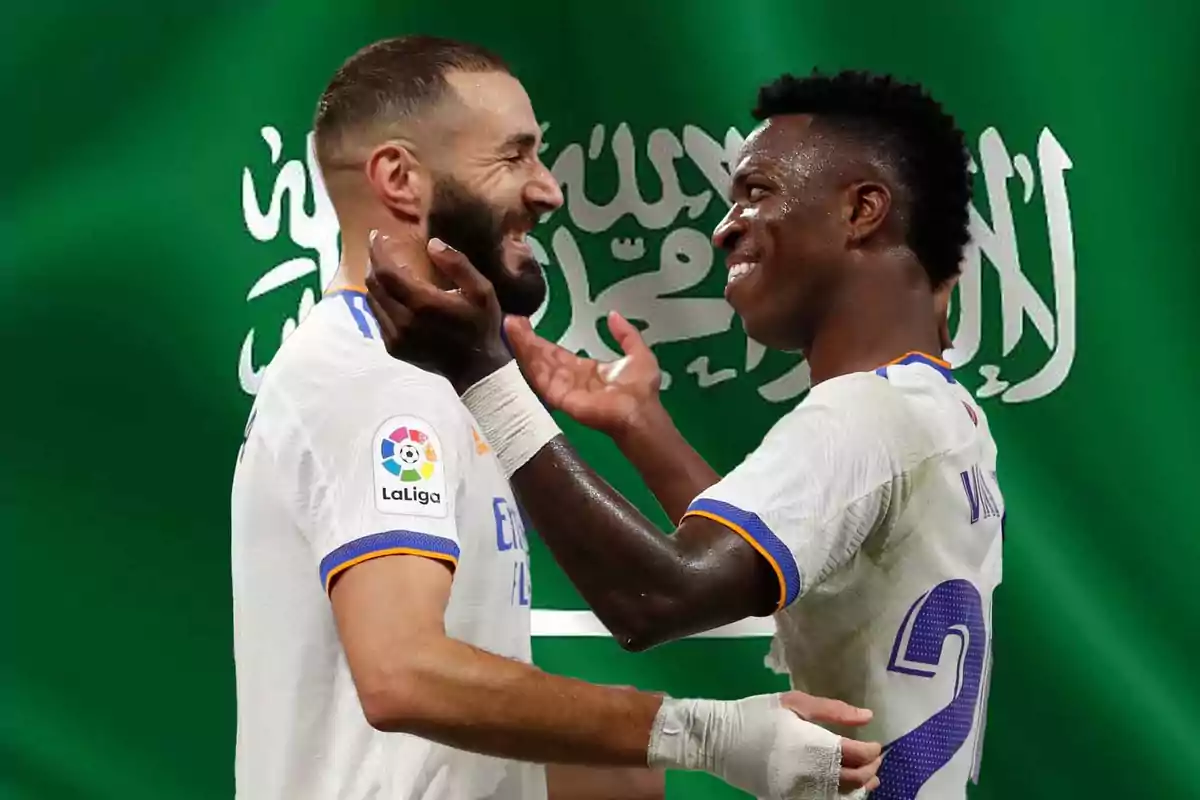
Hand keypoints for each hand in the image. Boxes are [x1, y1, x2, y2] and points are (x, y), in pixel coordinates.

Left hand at [365, 233, 511, 393]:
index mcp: (423, 303)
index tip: (376, 235)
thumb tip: (431, 244)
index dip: (377, 251)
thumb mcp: (482, 291)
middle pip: (374, 284)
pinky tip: (392, 295)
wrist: (476, 370)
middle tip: (380, 249)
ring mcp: (396, 337)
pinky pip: (378, 317)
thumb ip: (457, 264)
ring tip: (385, 269)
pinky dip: (380, 301)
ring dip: (375, 281)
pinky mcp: (393, 347)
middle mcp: (403, 320)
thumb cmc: (481, 326)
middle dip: (374, 262)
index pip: (386, 271)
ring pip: (372, 301)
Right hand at [505, 311, 661, 437]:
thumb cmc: (640, 389)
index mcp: (585, 370)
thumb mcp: (637, 354)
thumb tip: (613, 314)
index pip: (557, 354)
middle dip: (527, 340)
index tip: (527, 326)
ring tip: (510, 327)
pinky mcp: (558, 397)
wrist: (639, 411)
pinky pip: (540, 378)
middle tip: (511, 321)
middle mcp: (570, 380)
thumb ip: (625, 334)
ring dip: (524, 346)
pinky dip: (528, 361)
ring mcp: (562, 389)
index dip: (542, 341)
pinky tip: (519, 346)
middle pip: (543, 358)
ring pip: (538, 365)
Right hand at [652, 693, 880, 798]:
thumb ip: (833, 710)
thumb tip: (867, 717)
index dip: (872, 751)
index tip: (876, 744)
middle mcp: (811, 772)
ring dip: (859, 788)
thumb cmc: (756, 714)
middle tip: (874, 760)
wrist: (718, 739)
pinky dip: (839, 797)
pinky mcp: (788, 799)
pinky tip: (842, 789)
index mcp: (814, 745)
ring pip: (841, 797)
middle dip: (870, 770)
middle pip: (854, 779)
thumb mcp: (793, 703)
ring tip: (867, 779)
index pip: (857, 754)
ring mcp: (800, 790)